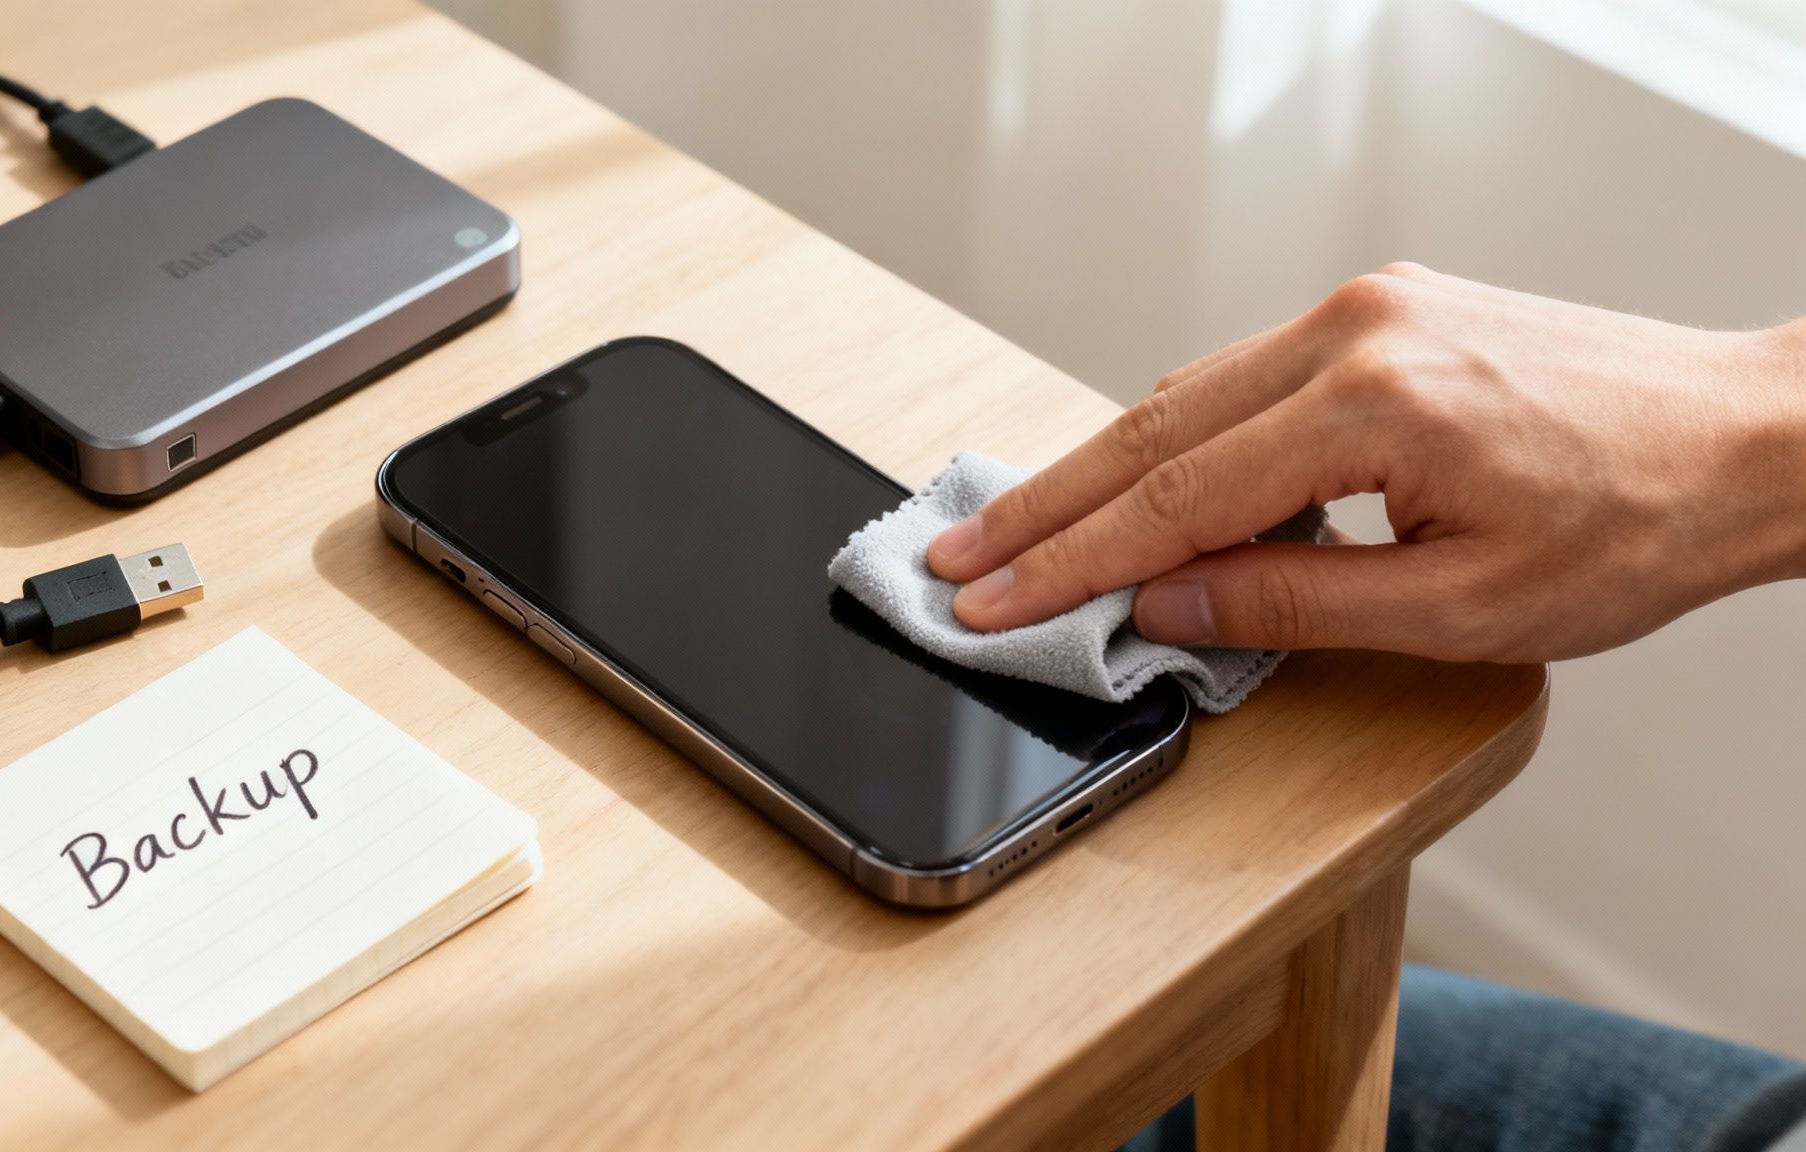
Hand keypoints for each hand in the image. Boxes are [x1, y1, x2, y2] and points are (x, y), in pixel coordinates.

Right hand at [926, 263, 1805, 662]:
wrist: (1745, 439)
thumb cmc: (1635, 522)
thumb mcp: (1462, 608)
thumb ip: (1294, 606)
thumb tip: (1167, 606)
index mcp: (1372, 403)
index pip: (1171, 499)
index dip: (1065, 563)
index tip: (987, 599)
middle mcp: (1354, 330)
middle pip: (1150, 429)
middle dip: (1043, 505)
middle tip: (959, 558)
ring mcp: (1366, 310)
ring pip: (1185, 394)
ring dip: (1100, 471)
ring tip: (1023, 534)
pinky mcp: (1381, 314)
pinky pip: (1241, 378)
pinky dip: (1177, 441)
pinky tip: (1141, 488)